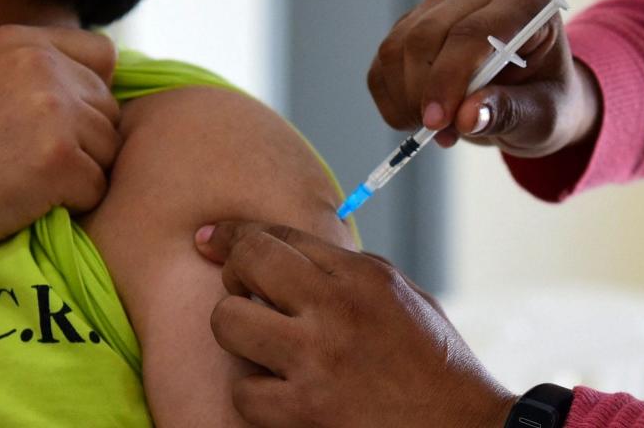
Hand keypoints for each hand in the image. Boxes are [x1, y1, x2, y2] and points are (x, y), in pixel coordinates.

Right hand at [0, 25, 120, 267]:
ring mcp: (51, 110)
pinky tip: (24, 203)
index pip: (103, 55)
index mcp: (19, 41)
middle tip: (27, 162)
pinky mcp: (59, 158)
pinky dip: (71, 206)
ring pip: (109, 150)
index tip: (52, 125)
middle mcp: (39, 65)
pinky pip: (97, 188)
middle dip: (85, 141)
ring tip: (22, 182)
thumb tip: (113, 83)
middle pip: (109, 108)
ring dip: (79, 175)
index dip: (90, 95)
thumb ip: (38, 72)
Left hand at [195, 221, 515, 427]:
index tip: (209, 237)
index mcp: (360, 275)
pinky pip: (243, 389)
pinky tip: (278, 393)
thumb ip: (345, 270)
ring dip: (237, 333)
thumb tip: (285, 252)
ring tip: (261, 346)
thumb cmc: (434, 366)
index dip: (235, 234)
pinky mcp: (304, 410)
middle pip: (247, 261)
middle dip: (233, 271)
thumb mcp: (400, 296)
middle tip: (243, 292)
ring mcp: (316, 359)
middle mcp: (335, 307)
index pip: (278, 234)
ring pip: (228, 321)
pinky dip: (254, 395)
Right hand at [368, 0, 601, 156]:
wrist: (529, 96)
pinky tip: (416, 116)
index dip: (448, 78)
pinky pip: (383, 62)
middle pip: (426, 37)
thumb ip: (510, 113)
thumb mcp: (543, 117)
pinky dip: (390, 98)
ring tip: (435, 129)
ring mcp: (440, 4)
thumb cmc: (544, 101)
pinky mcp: (411, 22)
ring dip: (405, 98)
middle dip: (422, 93)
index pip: (472, 32)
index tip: (437, 123)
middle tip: (437, 134)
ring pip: (397, 48)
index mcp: (525, 2)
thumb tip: (466, 118)